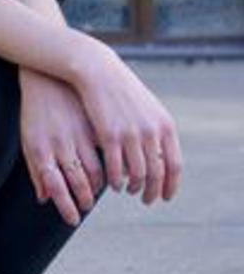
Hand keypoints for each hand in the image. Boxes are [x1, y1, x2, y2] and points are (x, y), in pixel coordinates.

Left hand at [19, 68, 104, 226]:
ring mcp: (78, 134)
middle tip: (87, 206)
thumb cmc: (36, 114)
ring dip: (99, 185)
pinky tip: (108, 168)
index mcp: (41, 151)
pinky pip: (105, 151)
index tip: (74, 220)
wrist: (48, 79)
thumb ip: (37, 171)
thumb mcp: (30, 141)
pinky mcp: (93, 124)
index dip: (66, 207)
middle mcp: (60, 145)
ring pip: (95, 168)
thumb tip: (45, 198)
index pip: (56, 188)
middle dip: (85, 199)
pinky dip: (109, 164)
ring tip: (97, 190)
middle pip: (77, 182)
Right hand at [72, 39, 182, 203]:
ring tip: (128, 191)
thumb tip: (160, 158)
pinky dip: (115, 181)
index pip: (174, 165)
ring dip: (134, 188)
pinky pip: (115, 168)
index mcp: (165, 126)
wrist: (99, 72)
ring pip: (137, 174)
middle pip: (157, 173)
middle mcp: (152, 132)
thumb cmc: (123, 91)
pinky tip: (112, 184)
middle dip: (153, 192)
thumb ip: (157, 132)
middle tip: (147, 201)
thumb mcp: (148, 109)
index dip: (171, 185)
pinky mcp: (110, 135)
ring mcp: (131, 134)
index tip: (166, 197)